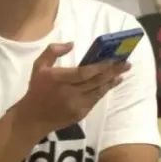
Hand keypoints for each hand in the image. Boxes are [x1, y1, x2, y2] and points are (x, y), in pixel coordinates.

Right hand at [13, 42, 129, 136]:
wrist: (33, 118)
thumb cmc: (37, 89)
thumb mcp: (38, 66)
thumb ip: (52, 51)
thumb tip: (71, 44)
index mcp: (58, 79)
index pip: (84, 72)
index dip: (100, 66)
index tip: (113, 59)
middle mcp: (69, 93)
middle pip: (95, 81)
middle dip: (113, 71)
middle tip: (126, 64)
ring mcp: (76, 105)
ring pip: (99, 91)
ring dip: (112, 81)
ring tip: (123, 73)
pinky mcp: (80, 114)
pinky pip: (95, 100)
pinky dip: (104, 91)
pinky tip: (111, 84)